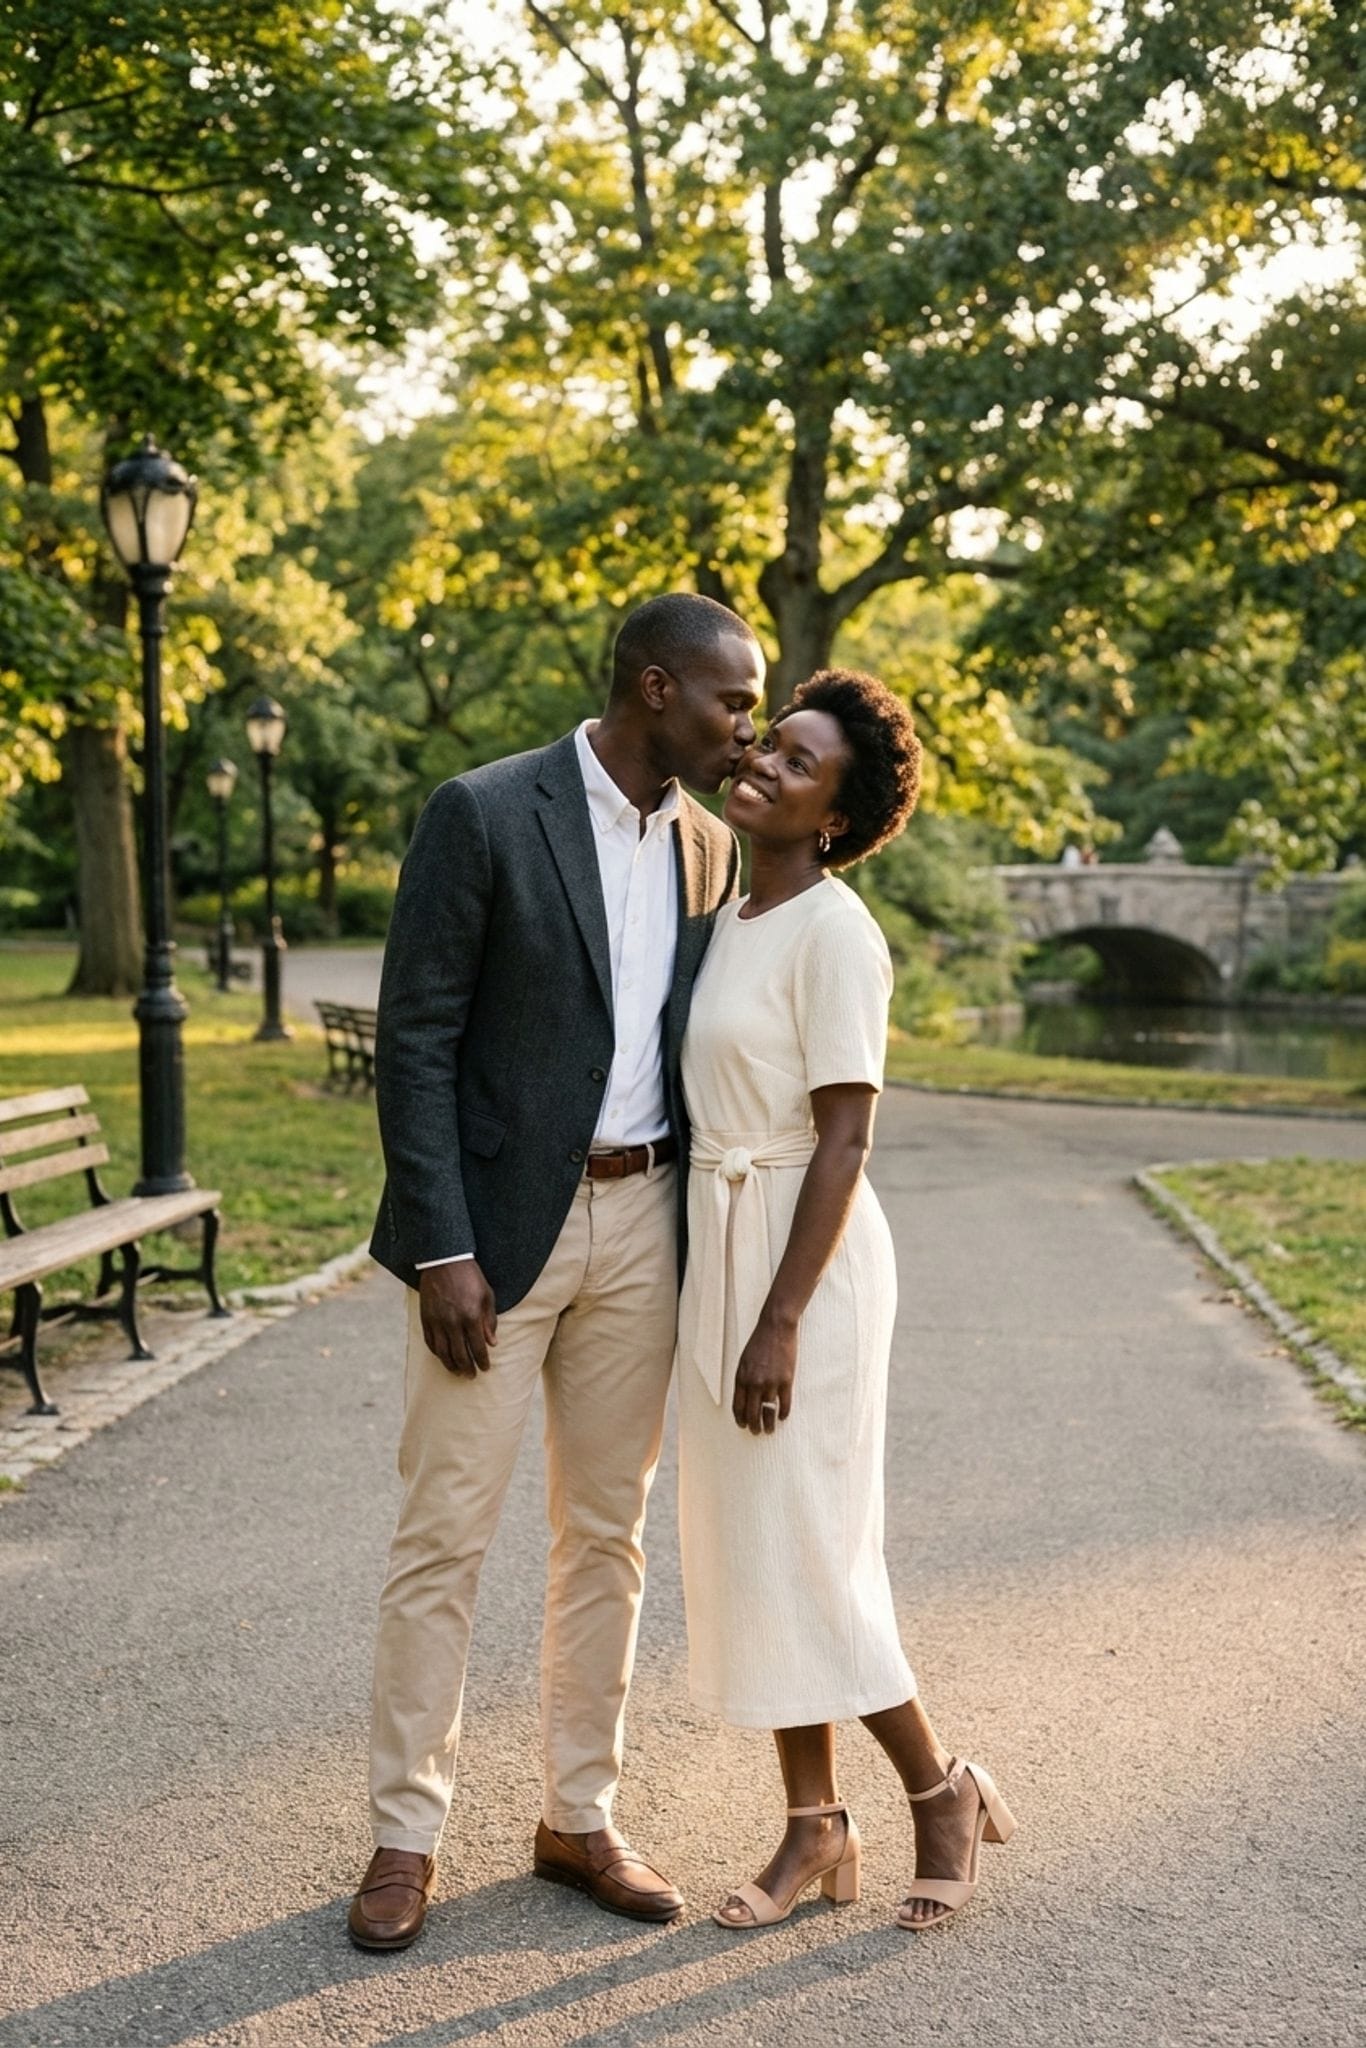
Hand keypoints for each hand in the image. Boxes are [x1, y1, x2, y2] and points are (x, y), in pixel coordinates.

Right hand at [418, 1261, 497, 1376]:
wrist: (444, 1261)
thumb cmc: (470, 1277)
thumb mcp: (487, 1295)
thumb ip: (490, 1321)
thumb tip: (492, 1343)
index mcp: (471, 1316)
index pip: (477, 1347)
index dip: (482, 1361)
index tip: (485, 1368)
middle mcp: (453, 1322)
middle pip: (460, 1354)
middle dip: (467, 1368)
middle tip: (471, 1376)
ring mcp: (437, 1321)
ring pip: (443, 1352)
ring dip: (451, 1365)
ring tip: (457, 1372)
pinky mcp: (426, 1318)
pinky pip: (430, 1342)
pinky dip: (437, 1353)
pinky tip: (443, 1357)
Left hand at [732, 1310, 797, 1433]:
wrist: (775, 1328)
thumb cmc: (759, 1343)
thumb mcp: (744, 1361)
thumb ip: (743, 1379)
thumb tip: (745, 1398)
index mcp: (741, 1378)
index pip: (738, 1406)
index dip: (740, 1419)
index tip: (743, 1425)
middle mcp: (754, 1383)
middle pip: (752, 1413)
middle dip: (753, 1426)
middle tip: (756, 1432)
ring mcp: (771, 1382)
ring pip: (768, 1411)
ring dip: (768, 1424)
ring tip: (769, 1430)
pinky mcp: (786, 1380)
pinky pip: (784, 1403)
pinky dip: (783, 1413)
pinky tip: (782, 1417)